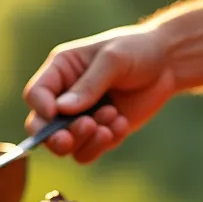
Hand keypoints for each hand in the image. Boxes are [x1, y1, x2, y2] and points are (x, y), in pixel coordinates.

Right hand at [23, 25, 178, 162]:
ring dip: (87, 139)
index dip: (40, 108)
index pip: (35, 95)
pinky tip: (122, 123)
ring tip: (113, 117)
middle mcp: (65, 98)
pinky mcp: (100, 133)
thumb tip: (61, 109)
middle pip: (42, 128)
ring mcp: (81, 118)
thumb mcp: (113, 59)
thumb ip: (88, 85)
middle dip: (58, 135)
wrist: (167, 64)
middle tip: (85, 127)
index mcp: (60, 72)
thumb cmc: (136, 50)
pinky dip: (105, 142)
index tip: (57, 112)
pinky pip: (91, 151)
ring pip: (67, 146)